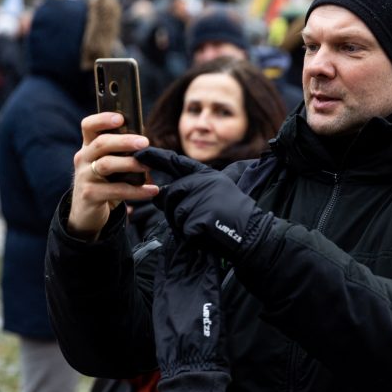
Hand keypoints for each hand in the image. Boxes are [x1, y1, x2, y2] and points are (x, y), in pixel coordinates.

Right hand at [67, 112, 158, 239]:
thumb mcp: (107, 165)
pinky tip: (152, 190)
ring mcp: (84, 177)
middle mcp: (83, 158)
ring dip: (130, 163)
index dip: (103, 119)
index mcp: (88, 147)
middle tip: (144, 142)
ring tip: (149, 166)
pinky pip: (116, 190)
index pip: (88, 126)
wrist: (86, 214)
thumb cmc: (103, 183)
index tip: (121, 118)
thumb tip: (146, 143)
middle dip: (124, 141)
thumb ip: (119, 153)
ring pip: (106, 164)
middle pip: (101, 143)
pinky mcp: (90, 195)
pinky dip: (137, 191)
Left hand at [134, 147, 271, 261]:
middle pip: (170, 195)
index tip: (138, 155)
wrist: (253, 234)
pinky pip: (184, 229)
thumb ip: (189, 190)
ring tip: (206, 226)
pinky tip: (209, 233)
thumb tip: (158, 194)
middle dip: (174, 211)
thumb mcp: (214, 194)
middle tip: (195, 220)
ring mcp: (202, 198)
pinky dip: (194, 236)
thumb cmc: (233, 216)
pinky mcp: (201, 217)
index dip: (156, 157)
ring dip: (185, 225)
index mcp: (207, 175)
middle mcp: (203, 182)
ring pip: (175, 214)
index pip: (176, 162)